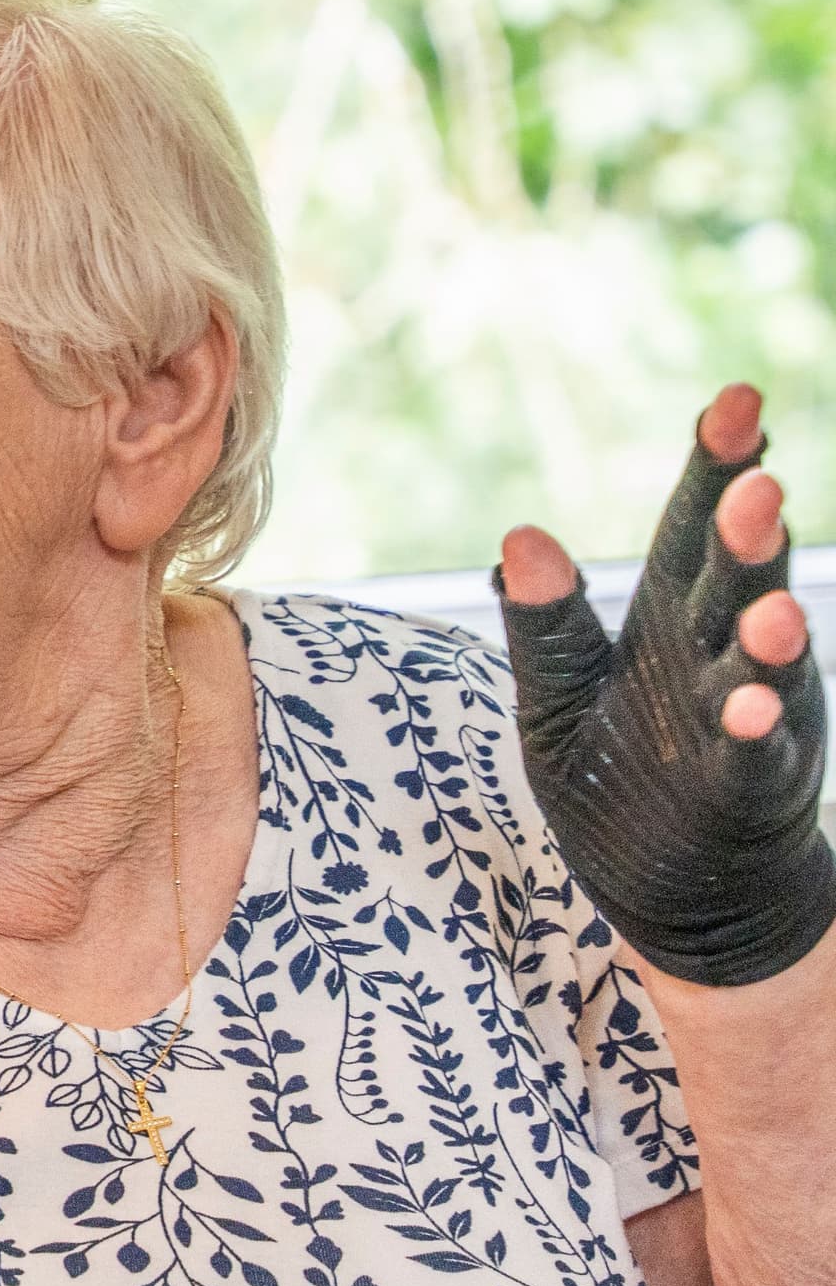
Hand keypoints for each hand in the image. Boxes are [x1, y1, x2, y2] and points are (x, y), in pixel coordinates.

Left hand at [497, 384, 833, 988]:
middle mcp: (718, 656)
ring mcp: (745, 720)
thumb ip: (545, 621)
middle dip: (744, 536)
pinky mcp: (748, 788)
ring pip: (761, 667)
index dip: (715, 465)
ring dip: (767, 633)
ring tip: (767, 602)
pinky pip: (753, 753)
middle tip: (756, 481)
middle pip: (733, 584)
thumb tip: (517, 536)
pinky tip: (748, 706)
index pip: (692, 530)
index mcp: (670, 620)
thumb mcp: (561, 694)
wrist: (679, 887)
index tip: (740, 398)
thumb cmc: (621, 777)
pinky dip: (752, 729)